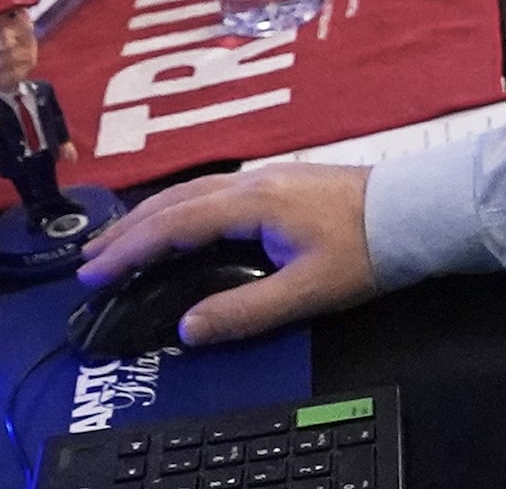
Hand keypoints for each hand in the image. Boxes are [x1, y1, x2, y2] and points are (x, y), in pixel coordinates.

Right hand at [77, 165, 378, 346]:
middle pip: (174, 202)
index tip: (93, 272)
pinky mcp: (279, 182)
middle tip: (89, 258)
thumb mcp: (307, 292)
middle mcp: (251, 181)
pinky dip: (179, 209)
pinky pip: (210, 191)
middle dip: (128, 230)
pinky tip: (178, 223)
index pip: (174, 225)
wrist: (417, 210)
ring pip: (191, 192)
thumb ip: (244, 311)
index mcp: (251, 203)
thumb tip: (186, 329)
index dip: (130, 250)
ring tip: (121, 241)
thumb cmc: (365, 251)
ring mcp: (266, 177)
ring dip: (151, 216)